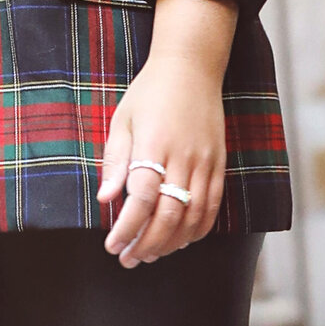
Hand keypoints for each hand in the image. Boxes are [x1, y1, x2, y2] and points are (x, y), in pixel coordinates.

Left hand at [98, 0, 237, 265]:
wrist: (192, 68)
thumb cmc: (150, 92)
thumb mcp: (123, 119)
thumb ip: (115, 161)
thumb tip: (105, 198)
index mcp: (154, 144)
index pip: (143, 197)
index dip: (128, 227)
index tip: (112, 244)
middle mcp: (183, 156)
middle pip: (169, 214)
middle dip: (147, 243)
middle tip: (128, 258)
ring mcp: (206, 162)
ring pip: (193, 216)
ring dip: (171, 242)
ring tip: (149, 254)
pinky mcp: (219, 164)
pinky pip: (213, 206)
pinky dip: (197, 229)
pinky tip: (180, 240)